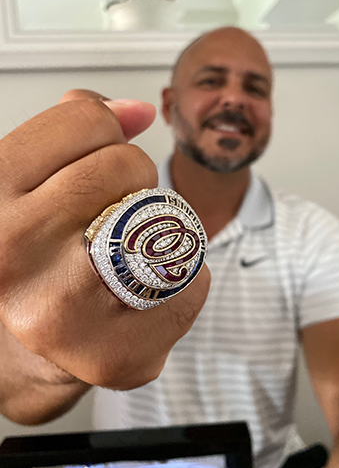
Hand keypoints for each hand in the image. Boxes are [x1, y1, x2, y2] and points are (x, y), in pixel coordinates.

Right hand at [0, 90, 209, 415]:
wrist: (26, 349)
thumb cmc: (35, 260)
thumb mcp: (26, 185)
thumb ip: (70, 134)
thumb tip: (139, 111)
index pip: (83, 121)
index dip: (106, 130)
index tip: (99, 154)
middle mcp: (9, 256)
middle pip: (124, 166)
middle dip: (135, 176)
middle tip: (114, 208)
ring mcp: (61, 312)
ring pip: (162, 219)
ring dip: (161, 223)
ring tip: (130, 247)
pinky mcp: (114, 355)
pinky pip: (192, 279)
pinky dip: (186, 276)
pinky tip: (148, 291)